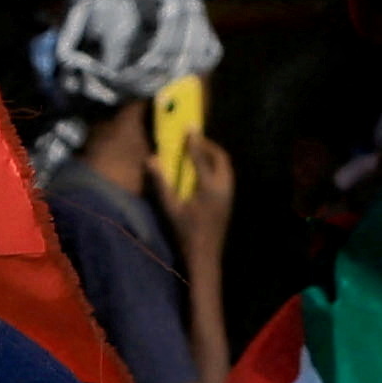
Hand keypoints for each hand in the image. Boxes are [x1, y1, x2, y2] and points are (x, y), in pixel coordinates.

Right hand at [162, 125, 236, 293]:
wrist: (205, 255)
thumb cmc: (186, 232)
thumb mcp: (170, 208)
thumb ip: (162, 182)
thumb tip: (151, 160)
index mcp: (209, 187)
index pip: (202, 156)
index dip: (194, 141)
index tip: (190, 127)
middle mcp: (223, 187)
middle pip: (221, 158)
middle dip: (209, 146)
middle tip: (195, 140)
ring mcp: (229, 194)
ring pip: (226, 167)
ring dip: (214, 156)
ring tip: (199, 153)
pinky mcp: (229, 200)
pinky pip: (226, 176)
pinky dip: (217, 167)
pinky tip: (204, 172)